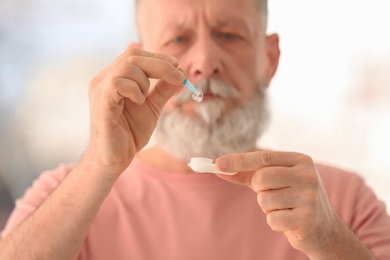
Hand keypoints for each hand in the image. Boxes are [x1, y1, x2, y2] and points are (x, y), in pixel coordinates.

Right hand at [85, 45, 184, 175]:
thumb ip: (164, 90)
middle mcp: (104, 79)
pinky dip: (134, 90)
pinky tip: (139, 102)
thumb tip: (181, 73)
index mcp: (114, 77)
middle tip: (177, 76)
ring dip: (145, 81)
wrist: (115, 158)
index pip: (134, 54)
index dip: (157, 57)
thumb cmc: (129, 132)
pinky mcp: (102, 103)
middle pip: (132, 55)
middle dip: (159, 64)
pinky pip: (117, 83)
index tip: (176, 65)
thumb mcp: (153, 106)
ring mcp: (100, 90)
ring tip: (145, 99)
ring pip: (126, 67)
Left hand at [215, 151, 337, 254]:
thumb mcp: (273, 181)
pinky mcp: (307, 219)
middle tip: (271, 194)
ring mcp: (310, 197)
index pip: (263, 157)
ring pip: (264, 200)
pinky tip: (289, 221)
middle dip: (258, 189)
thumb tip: (219, 168)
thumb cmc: (292, 198)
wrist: (323, 228)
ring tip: (284, 208)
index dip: (238, 160)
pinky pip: (272, 219)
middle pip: (261, 178)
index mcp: (300, 160)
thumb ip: (247, 173)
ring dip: (268, 208)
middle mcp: (308, 175)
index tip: (217, 164)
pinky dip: (274, 222)